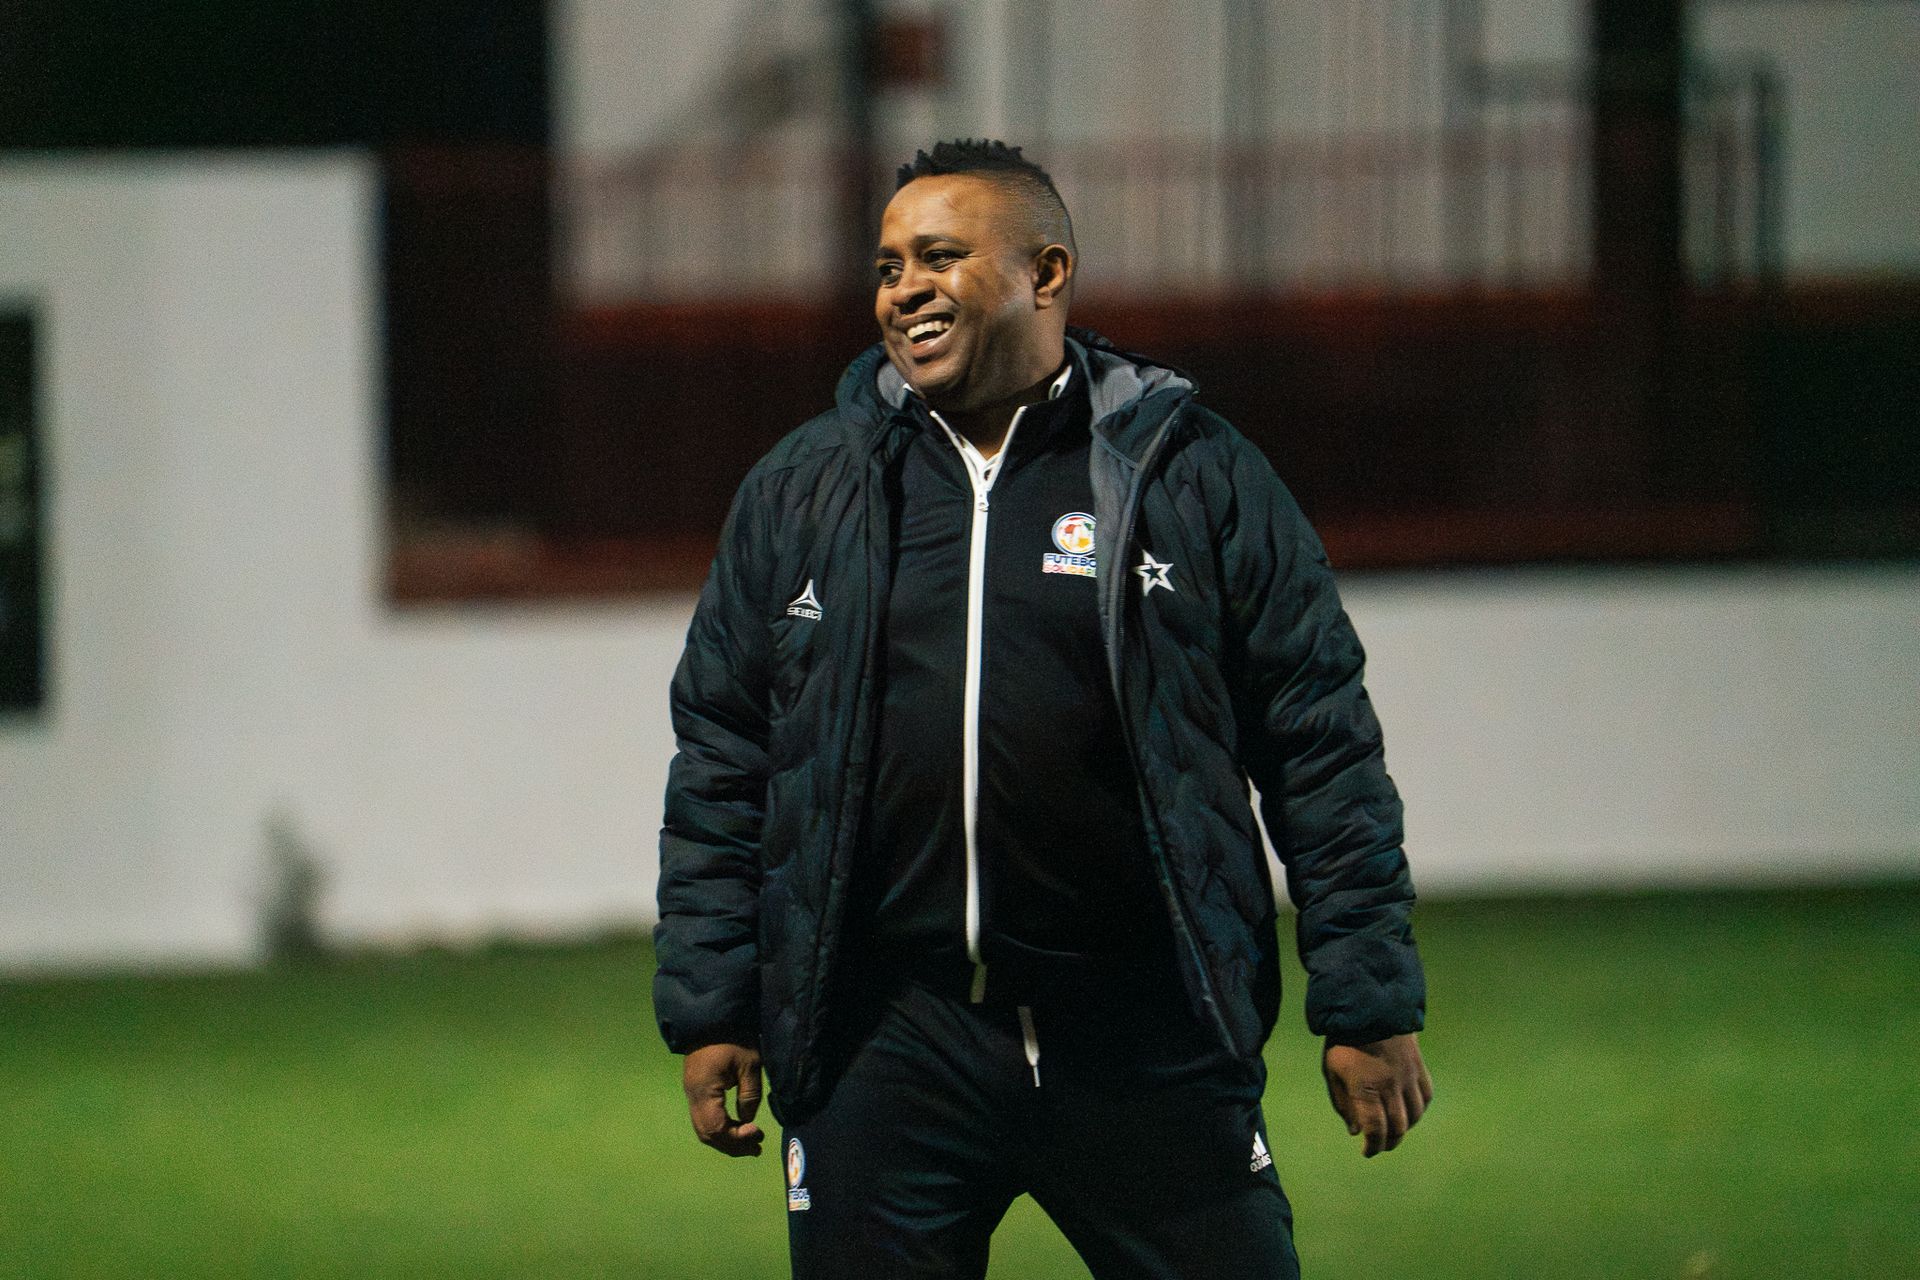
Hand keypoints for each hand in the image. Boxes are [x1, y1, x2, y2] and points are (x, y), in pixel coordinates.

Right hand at [682, 1042, 764, 1156]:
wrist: (711, 1016)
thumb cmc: (734, 1036)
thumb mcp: (750, 1064)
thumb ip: (749, 1095)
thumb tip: (747, 1121)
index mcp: (705, 1090)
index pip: (716, 1128)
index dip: (737, 1138)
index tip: (758, 1133)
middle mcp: (693, 1096)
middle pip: (707, 1133)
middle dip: (732, 1145)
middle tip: (756, 1148)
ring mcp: (691, 1093)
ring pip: (703, 1128)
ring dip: (725, 1139)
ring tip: (749, 1143)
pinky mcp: (694, 1089)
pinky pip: (703, 1118)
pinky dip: (719, 1128)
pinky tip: (736, 1127)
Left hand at [1322, 1033, 1431, 1157]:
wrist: (1368, 1008)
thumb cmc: (1344, 1042)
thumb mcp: (1332, 1071)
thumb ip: (1343, 1104)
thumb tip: (1356, 1131)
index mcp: (1365, 1087)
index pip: (1375, 1129)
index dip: (1373, 1145)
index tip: (1367, 1151)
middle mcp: (1390, 1086)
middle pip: (1397, 1127)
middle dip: (1388, 1142)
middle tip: (1379, 1146)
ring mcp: (1408, 1077)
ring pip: (1414, 1115)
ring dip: (1404, 1128)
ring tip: (1393, 1130)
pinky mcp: (1418, 1067)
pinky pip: (1425, 1097)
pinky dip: (1418, 1110)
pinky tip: (1408, 1112)